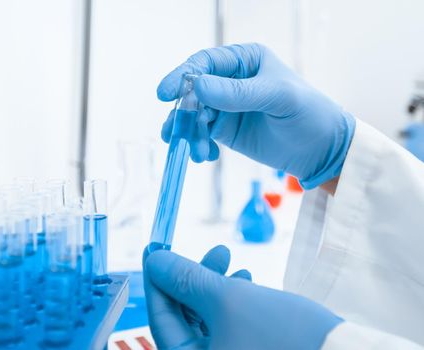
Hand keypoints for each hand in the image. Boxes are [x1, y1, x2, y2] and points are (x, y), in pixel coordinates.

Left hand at [143, 246, 342, 349]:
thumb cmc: (285, 335)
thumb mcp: (229, 300)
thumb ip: (187, 279)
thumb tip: (154, 260)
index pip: (162, 320)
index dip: (157, 281)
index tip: (156, 249)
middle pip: (184, 319)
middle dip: (195, 279)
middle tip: (212, 250)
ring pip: (208, 319)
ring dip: (216, 286)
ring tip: (233, 263)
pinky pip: (228, 326)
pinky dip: (232, 301)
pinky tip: (247, 280)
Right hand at [157, 43, 355, 188]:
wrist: (321, 150)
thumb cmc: (308, 113)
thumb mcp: (277, 97)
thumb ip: (238, 93)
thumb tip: (197, 86)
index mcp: (244, 61)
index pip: (205, 63)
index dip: (182, 76)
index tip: (165, 94)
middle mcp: (230, 81)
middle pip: (193, 92)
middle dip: (184, 114)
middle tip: (178, 134)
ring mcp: (226, 106)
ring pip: (193, 116)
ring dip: (190, 134)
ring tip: (199, 153)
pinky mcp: (225, 130)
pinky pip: (201, 134)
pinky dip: (198, 145)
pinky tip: (206, 156)